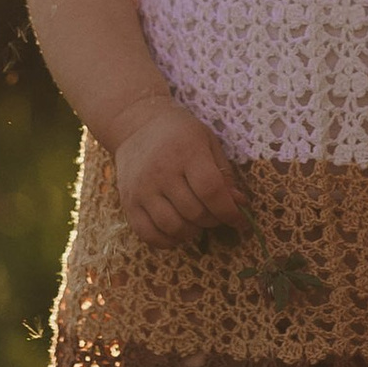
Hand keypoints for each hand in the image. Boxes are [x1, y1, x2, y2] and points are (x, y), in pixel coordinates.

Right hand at [112, 98, 245, 245]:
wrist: (136, 125)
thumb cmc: (179, 133)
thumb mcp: (207, 142)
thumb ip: (224, 173)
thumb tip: (239, 203)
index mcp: (186, 152)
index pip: (211, 190)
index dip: (229, 211)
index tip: (239, 219)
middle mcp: (161, 171)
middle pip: (195, 212)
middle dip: (213, 220)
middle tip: (216, 214)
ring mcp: (142, 189)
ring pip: (173, 227)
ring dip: (192, 231)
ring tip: (197, 221)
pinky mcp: (128, 202)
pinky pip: (148, 234)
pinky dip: (167, 241)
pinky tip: (177, 231)